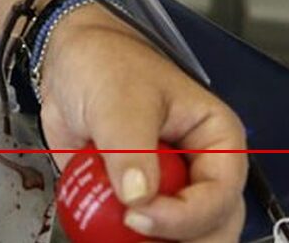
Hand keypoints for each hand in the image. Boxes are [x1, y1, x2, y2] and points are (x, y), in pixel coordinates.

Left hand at [38, 6, 246, 241]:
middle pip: (214, 227)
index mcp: (216, 138)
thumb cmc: (107, 64)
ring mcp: (170, 190)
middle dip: (181, 240)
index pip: (221, 193)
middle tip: (136, 233)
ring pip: (182, 238)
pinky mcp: (139, 203)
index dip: (185, 215)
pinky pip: (142, 238)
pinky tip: (99, 232)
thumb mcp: (120, 99)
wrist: (67, 65)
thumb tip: (138, 197)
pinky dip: (120, 241)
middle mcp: (199, 169)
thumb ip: (129, 148)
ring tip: (115, 231)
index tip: (137, 215)